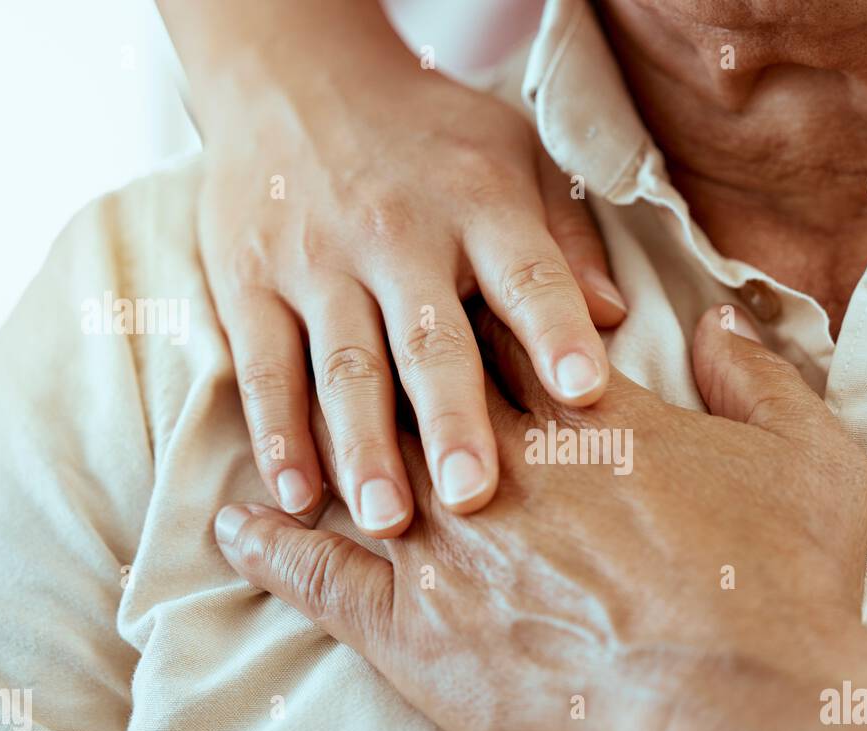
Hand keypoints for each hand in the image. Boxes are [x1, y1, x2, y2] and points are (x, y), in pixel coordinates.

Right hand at [191, 23, 624, 532]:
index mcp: (479, 203)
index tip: (585, 393)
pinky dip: (277, 433)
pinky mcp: (249, 280)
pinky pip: (264, 366)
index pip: (527, 273)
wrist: (294, 74)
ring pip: (343, 365)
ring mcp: (316, 260)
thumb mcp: (514, 155)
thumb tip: (617, 318)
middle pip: (430, 339)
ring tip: (387, 520)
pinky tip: (296, 493)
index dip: (557, 330)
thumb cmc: (428, 134)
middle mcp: (396, 234)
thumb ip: (565, 238)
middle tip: (473, 496)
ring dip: (363, 448)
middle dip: (452, 421)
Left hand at [211, 305, 866, 730]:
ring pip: (353, 463)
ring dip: (313, 434)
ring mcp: (446, 541)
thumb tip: (715, 320)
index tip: (438, 288)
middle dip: (383, 357)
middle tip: (344, 331)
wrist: (742, 707)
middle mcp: (500, 461)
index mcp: (584, 413)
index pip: (500, 332)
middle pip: (414, 384)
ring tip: (275, 415)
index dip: (466, 308)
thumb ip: (756, 374)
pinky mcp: (412, 627)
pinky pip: (316, 572)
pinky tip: (239, 520)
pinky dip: (269, 541)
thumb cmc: (780, 583)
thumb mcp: (806, 455)